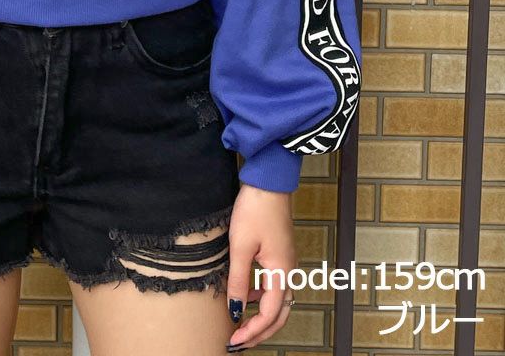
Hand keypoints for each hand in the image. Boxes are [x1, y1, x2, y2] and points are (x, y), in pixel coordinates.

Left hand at [224, 182, 297, 350]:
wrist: (268, 182)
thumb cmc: (255, 210)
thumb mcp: (241, 246)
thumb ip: (239, 280)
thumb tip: (236, 310)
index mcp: (282, 272)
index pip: (270, 314)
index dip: (252, 330)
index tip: (234, 340)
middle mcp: (289, 271)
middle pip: (280, 314)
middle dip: (261, 331)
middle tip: (240, 341)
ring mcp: (287, 262)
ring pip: (279, 301)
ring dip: (262, 316)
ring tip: (241, 324)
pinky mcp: (280, 254)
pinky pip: (275, 285)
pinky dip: (262, 298)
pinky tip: (247, 295)